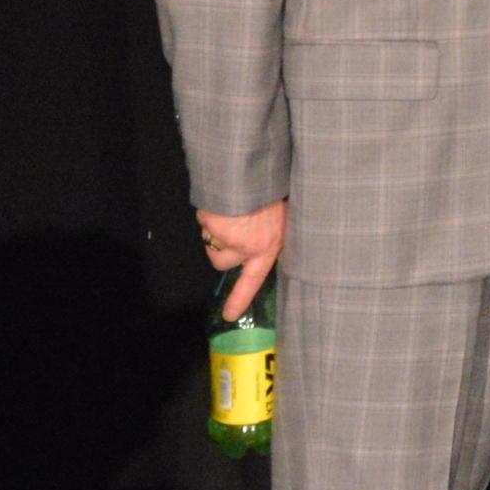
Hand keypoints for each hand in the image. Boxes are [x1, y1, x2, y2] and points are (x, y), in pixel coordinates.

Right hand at [197, 201, 285, 319]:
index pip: (252, 280)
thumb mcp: (285, 215)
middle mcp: (243, 247)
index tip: (229, 315)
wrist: (251, 174)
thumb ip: (274, 231)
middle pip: (222, 262)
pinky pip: (204, 224)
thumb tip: (269, 238)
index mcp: (266, 246)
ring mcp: (223, 237)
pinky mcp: (208, 223)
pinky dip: (210, 216)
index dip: (240, 299)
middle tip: (234, 230)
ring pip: (211, 244)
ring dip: (215, 234)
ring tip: (230, 214)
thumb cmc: (274, 192)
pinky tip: (223, 203)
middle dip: (222, 251)